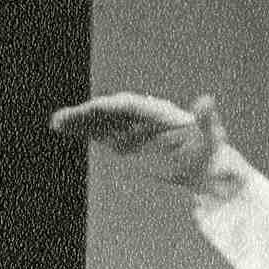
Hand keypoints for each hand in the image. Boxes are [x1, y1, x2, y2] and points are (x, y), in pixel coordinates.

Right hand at [49, 89, 238, 196]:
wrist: (206, 168)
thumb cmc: (210, 153)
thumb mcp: (211, 139)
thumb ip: (207, 120)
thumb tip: (207, 100)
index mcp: (159, 113)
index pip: (130, 106)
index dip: (110, 107)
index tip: (92, 110)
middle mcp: (143, 117)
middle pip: (110, 111)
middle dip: (88, 114)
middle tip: (63, 119)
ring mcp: (133, 129)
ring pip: (102, 121)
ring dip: (80, 121)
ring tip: (57, 123)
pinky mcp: (127, 141)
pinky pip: (102, 133)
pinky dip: (85, 131)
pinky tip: (65, 129)